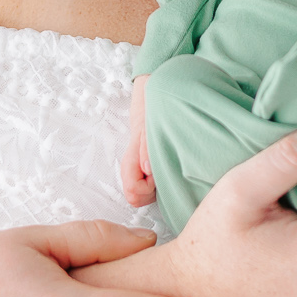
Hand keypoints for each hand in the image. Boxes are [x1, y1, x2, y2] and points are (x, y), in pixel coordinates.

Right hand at [122, 76, 155, 206]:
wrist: (154, 97)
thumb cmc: (151, 109)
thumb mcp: (149, 125)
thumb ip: (146, 147)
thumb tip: (147, 170)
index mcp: (131, 160)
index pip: (133, 192)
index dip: (147, 188)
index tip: (157, 172)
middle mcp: (134, 167)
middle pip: (136, 198)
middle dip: (151, 190)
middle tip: (163, 169)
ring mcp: (139, 168)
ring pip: (143, 194)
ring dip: (156, 185)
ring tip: (166, 163)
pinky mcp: (147, 167)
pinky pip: (150, 186)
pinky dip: (158, 181)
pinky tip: (166, 164)